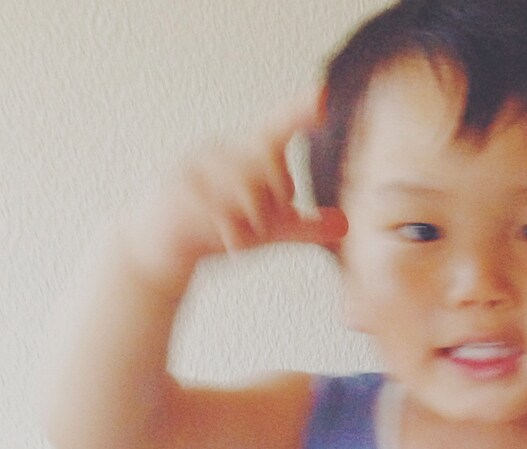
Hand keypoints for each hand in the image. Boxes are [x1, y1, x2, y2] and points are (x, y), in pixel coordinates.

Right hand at [122, 90, 346, 289]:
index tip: (325, 97)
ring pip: (248, 190)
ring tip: (239, 235)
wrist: (157, 249)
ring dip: (253, 223)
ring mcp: (196, 168)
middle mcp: (220, 152)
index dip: (300, 112)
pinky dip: (234, 235)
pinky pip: (222, 212)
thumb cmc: (212, 230)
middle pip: (270, 165)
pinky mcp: (179, 192)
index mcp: (244, 155)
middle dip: (276, 201)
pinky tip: (227, 242)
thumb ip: (304, 226)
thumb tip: (345, 224)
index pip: (277, 129)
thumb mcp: (267, 231)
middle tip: (259, 225)